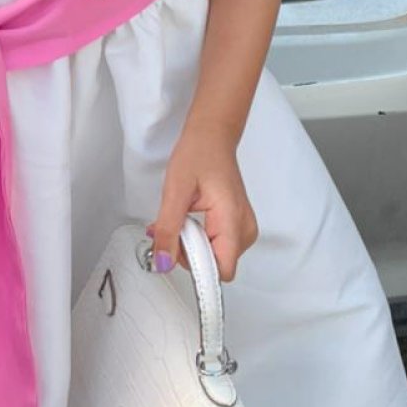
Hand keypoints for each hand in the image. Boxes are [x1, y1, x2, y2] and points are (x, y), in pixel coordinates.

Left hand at [147, 125, 257, 281]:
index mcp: (233, 220)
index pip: (222, 270)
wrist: (212, 135)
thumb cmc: (199, 153)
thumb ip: (168, 229)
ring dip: (191, 245)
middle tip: (175, 224)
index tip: (177, 252)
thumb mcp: (175, 191)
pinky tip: (188, 221)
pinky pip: (216, 245)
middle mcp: (244, 228)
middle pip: (216, 265)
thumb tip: (162, 262)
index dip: (197, 267)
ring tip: (181, 218)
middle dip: (189, 252)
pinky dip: (197, 238)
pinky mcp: (236, 225)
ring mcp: (242, 227)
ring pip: (214, 257)